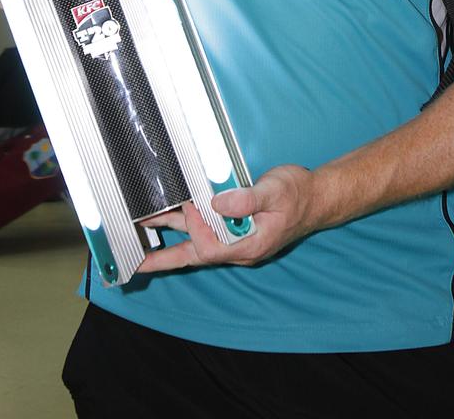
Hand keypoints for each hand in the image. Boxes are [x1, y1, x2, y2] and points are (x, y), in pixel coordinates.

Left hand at [137, 164, 316, 272]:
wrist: (315, 197)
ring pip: (197, 243)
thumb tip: (217, 204)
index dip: (195, 228)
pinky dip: (187, 227)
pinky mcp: (236, 229)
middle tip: (137, 262)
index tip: (192, 205)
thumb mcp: (274, 192)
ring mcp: (237, 240)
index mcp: (248, 245)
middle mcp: (238, 248)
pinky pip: (206, 233)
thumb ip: (247, 199)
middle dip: (164, 258)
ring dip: (171, 236)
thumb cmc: (298, 195)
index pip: (209, 247)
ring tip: (145, 232)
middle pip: (195, 256)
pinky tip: (174, 218)